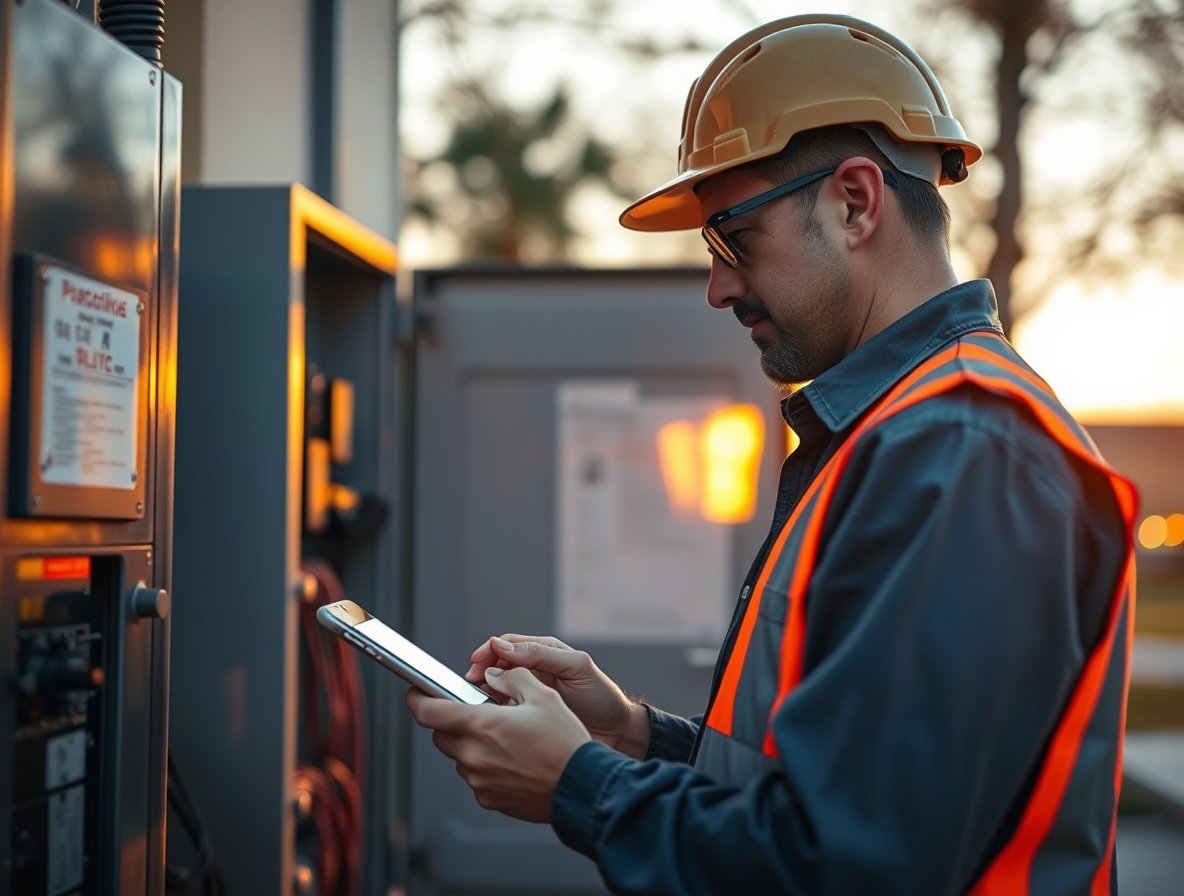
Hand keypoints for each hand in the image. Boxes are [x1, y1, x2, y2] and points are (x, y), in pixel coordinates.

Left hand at [406, 667, 590, 822]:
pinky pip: (476, 778)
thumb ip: (512, 678)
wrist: (581, 787)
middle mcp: (474, 756)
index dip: (416, 700)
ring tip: (506, 740)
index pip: (428, 712)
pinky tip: (513, 761)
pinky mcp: (489, 799)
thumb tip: (493, 676)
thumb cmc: (565, 743)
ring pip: (460, 757)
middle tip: (478, 715)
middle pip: (441, 736)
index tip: (415, 694)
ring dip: (472, 745)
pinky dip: (486, 767)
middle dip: (452, 722)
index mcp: (482, 725)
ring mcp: (479, 781)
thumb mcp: (543, 696)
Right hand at [467, 634, 650, 758]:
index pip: (508, 644)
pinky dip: (494, 709)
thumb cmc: (601, 697)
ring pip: (498, 686)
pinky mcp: (530, 714)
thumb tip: (504, 645)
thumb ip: (542, 654)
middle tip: (471, 684)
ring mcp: (531, 692)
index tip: (475, 664)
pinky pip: (505, 707)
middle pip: (498, 664)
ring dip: (485, 690)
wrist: (616, 732)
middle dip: (481, 671)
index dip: (489, 652)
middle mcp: (535, 670)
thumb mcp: (576, 667)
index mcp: (546, 653)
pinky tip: (491, 715)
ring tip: (479, 700)